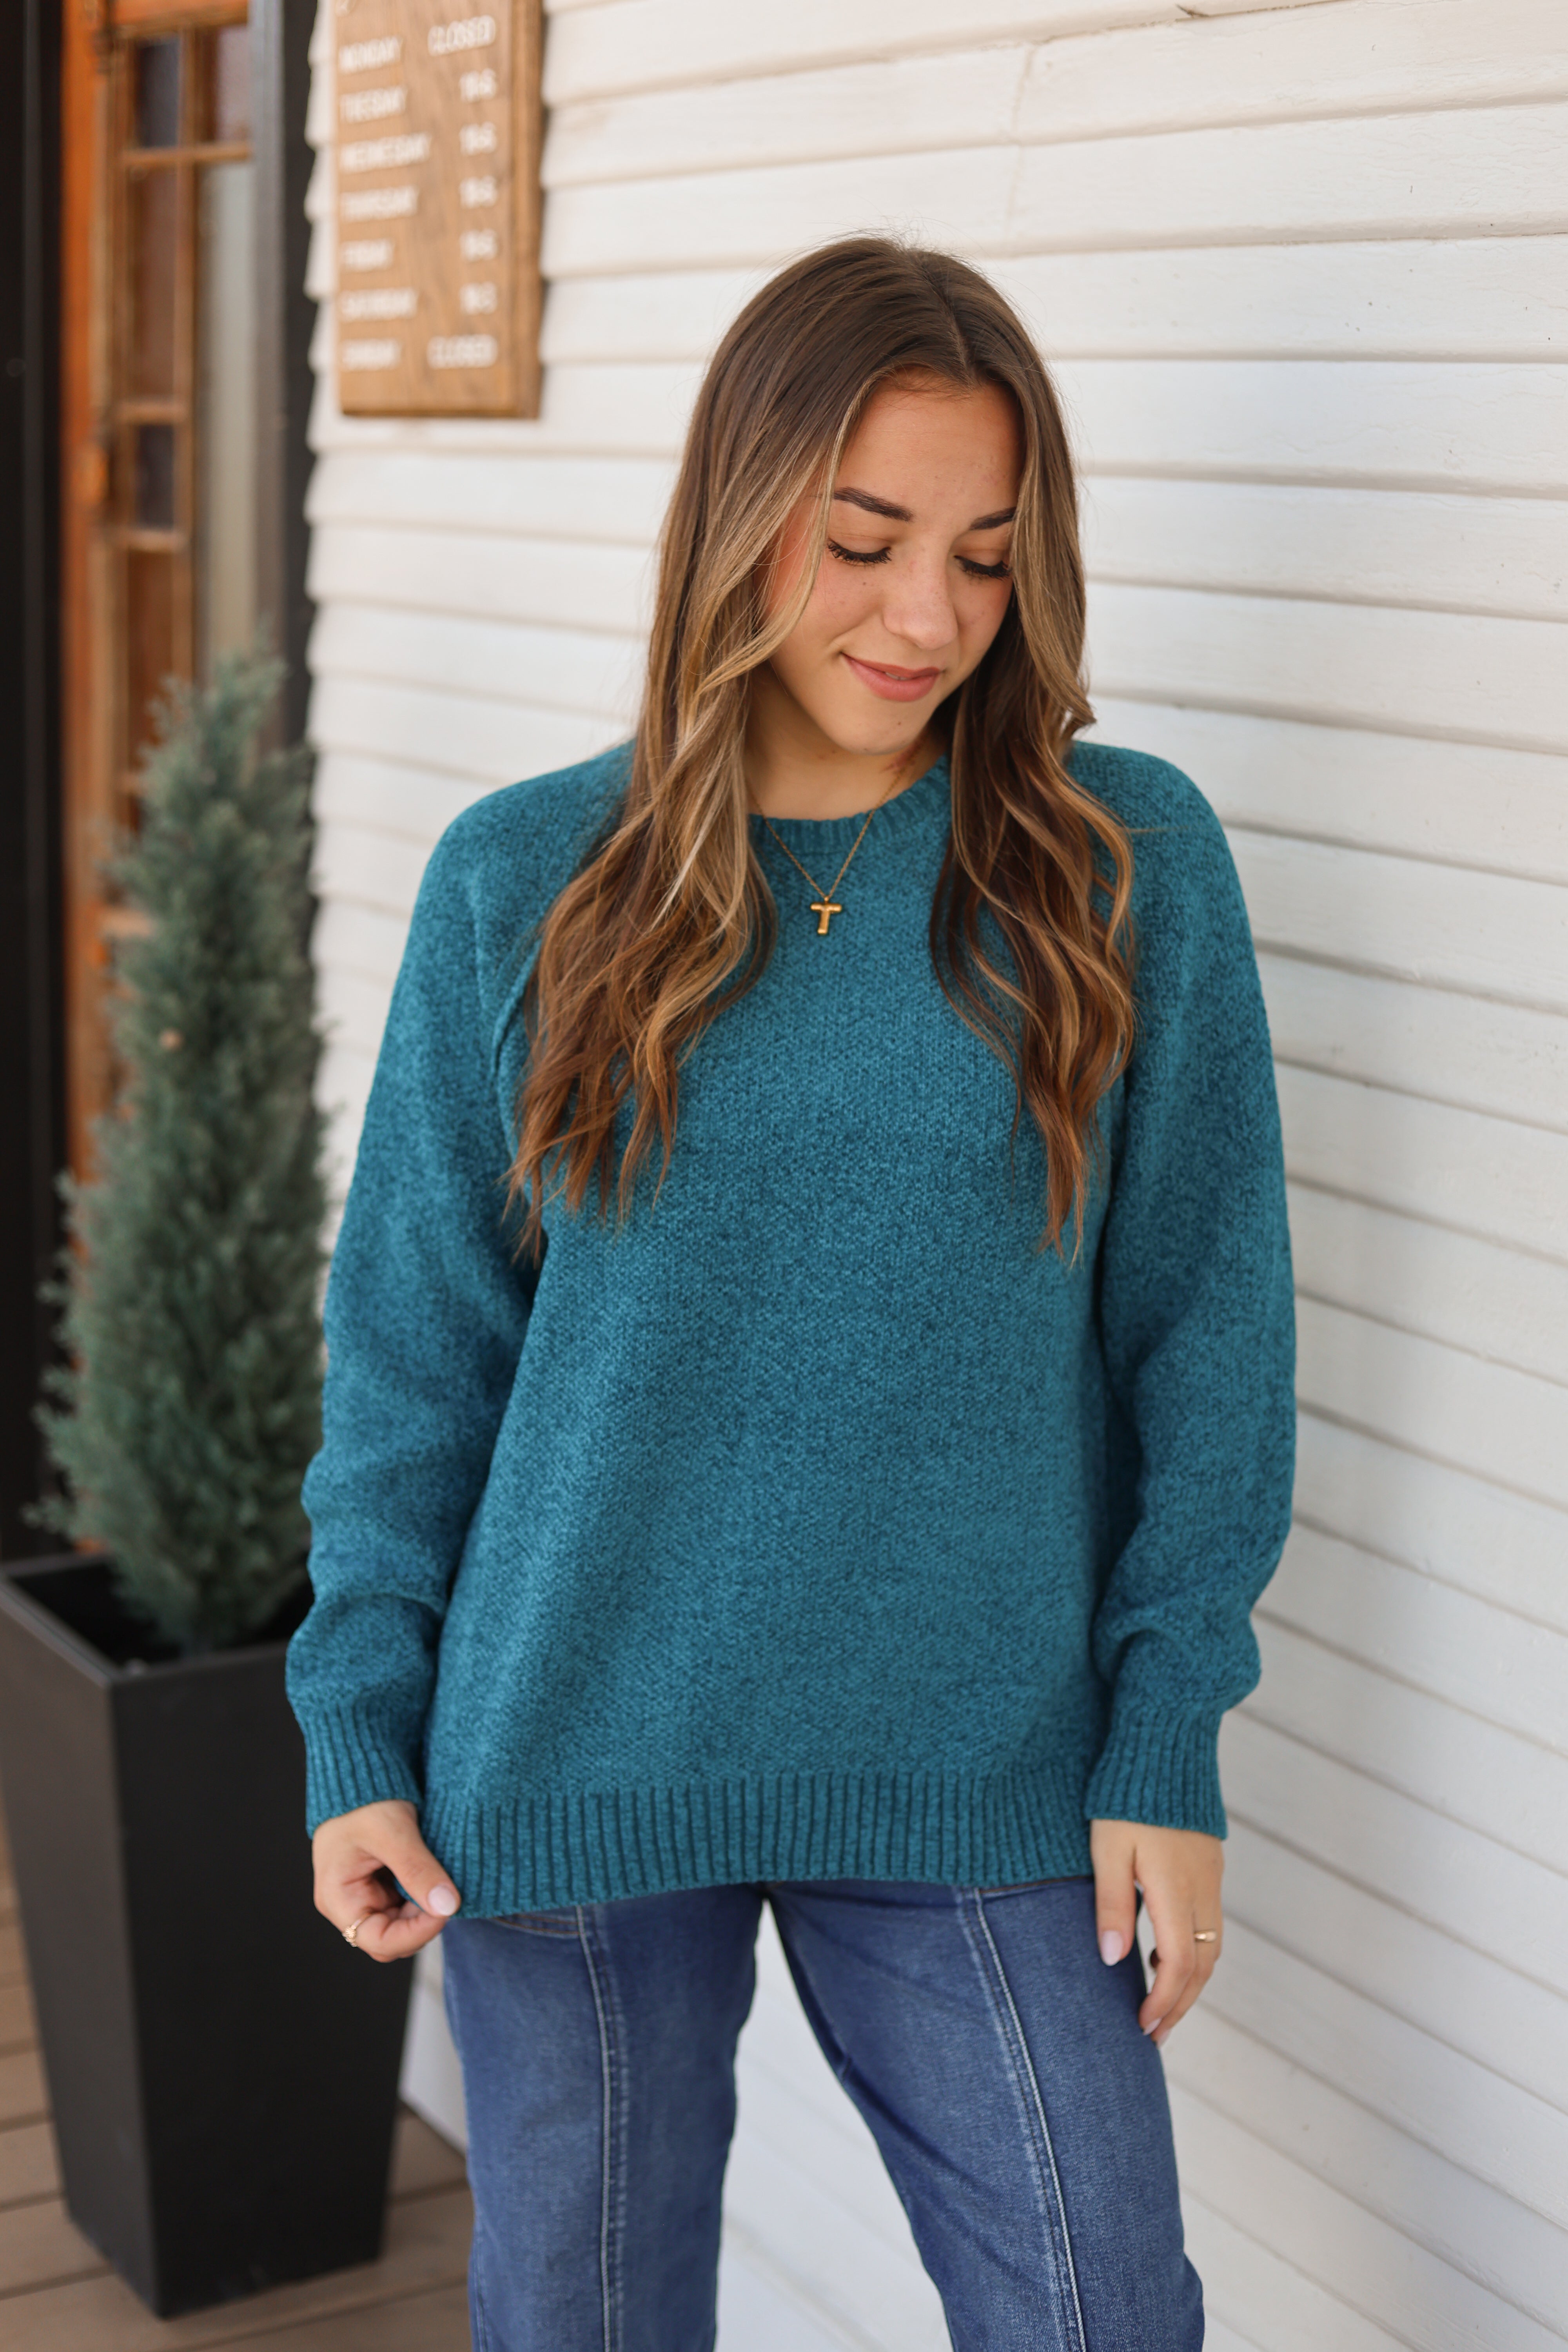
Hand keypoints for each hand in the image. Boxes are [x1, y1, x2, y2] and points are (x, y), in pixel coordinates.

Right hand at [312, 1798, 461, 1961]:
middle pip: (392, 1938)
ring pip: (402, 1923)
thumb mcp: (392, 1832)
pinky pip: (406, 1904)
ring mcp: (365, 1894)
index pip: (378, 1940)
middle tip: (448, 1894)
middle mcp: (348, 1903)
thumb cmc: (365, 1796)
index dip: (415, 1934)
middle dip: (422, 1923)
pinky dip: (424, 1895)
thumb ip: (417, 1870)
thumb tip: (448, 1906)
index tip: (446, 1909)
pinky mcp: (381, 1883)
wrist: (360, 1767)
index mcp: (338, 1898)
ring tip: (443, 1880)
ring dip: (426, 1909)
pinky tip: (437, 1876)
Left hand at [1090, 1817, 1222, 2045]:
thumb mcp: (1107, 1849)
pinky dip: (1194, 1949)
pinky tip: (1163, 1951)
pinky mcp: (1209, 1863)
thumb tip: (1113, 1958)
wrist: (1164, 1744)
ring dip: (1190, 1979)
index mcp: (1176, 1889)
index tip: (1143, 2027)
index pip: (1178, 1965)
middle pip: (1202, 1965)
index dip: (1163, 2002)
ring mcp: (1211, 1875)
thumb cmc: (1127, 1795)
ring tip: (1160, 2001)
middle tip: (1156, 2032)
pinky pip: (1210, 1921)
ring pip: (1211, 1945)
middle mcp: (1202, 1888)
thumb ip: (1112, 1903)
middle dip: (1181, 2004)